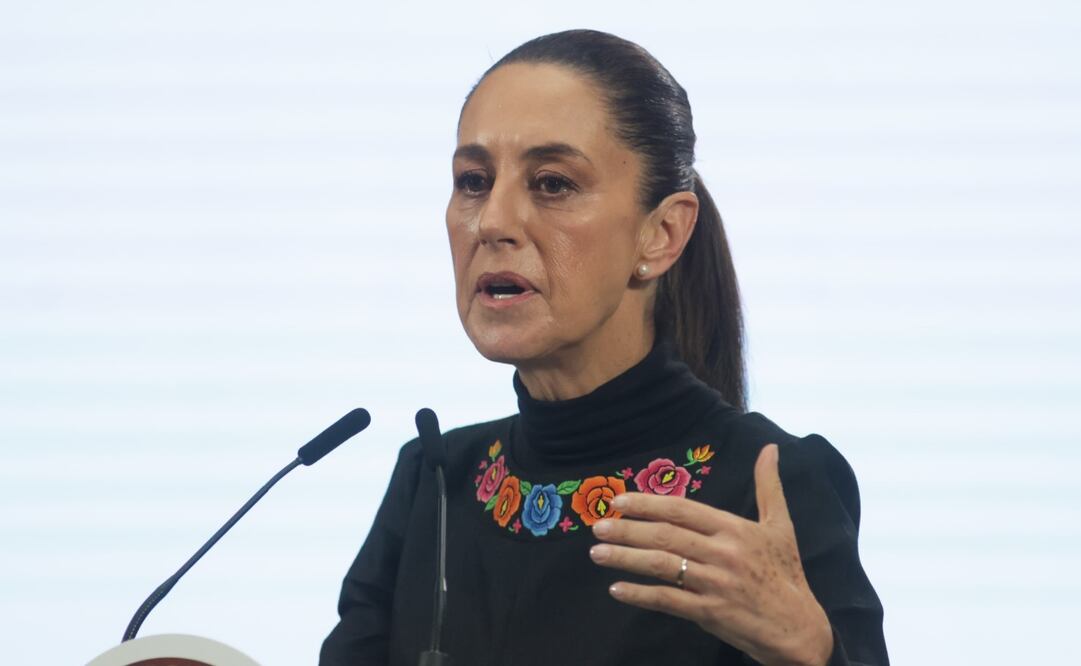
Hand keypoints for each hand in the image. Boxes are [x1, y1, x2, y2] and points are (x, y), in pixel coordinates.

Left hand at [589, 444, 833, 665]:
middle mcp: (723, 553)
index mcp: (734, 529)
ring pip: (662, 566)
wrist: (799, 628)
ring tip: (597, 554)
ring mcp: (715, 584)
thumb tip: (770, 448)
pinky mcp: (710, 613)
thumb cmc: (786, 573)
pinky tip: (617, 589)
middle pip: (666, 536)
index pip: (683, 510)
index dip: (648, 504)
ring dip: (625, 559)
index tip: (619, 501)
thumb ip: (769, 486)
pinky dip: (640, 595)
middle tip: (598, 527)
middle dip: (627, 530)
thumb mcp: (781, 526)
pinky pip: (668, 600)